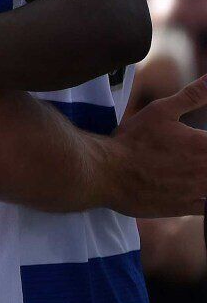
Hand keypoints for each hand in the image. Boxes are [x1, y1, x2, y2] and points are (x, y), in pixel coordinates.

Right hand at [99, 75, 206, 216]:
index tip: (201, 138)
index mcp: (204, 144)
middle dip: (205, 156)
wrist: (106, 172)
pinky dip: (206, 198)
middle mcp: (206, 170)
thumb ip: (193, 95)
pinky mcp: (187, 207)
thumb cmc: (132, 139)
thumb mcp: (160, 110)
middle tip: (192, 152)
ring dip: (204, 173)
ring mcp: (198, 191)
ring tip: (192, 166)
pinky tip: (196, 188)